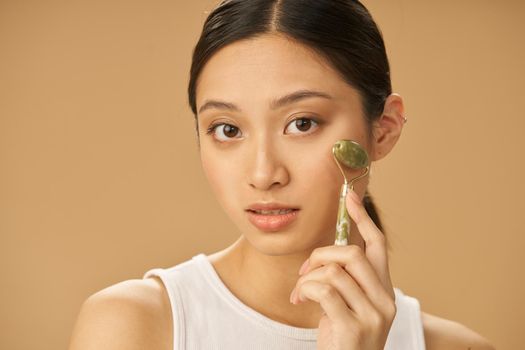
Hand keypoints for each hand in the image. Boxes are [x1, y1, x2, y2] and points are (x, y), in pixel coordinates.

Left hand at [289, 189, 396, 349]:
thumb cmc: (342, 338)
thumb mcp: (348, 305)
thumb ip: (344, 280)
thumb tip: (326, 254)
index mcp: (383, 290)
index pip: (378, 245)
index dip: (363, 218)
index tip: (350, 197)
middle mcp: (385, 300)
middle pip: (352, 253)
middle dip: (321, 255)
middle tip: (305, 270)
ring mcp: (373, 315)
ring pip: (334, 272)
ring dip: (308, 278)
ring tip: (300, 292)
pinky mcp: (354, 327)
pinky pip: (325, 291)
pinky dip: (306, 291)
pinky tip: (300, 300)